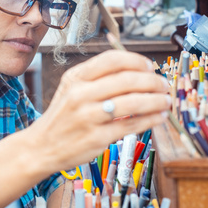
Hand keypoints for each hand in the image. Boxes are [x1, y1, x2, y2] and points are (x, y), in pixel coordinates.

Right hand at [30, 50, 170, 172]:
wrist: (40, 147)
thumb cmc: (63, 117)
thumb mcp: (71, 89)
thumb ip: (99, 78)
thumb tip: (139, 72)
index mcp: (76, 78)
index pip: (112, 60)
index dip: (136, 61)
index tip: (150, 67)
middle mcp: (80, 94)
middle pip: (127, 80)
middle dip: (152, 82)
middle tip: (164, 85)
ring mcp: (88, 117)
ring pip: (132, 103)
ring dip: (156, 101)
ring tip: (166, 101)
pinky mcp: (96, 138)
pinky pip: (130, 126)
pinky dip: (150, 120)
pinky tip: (159, 117)